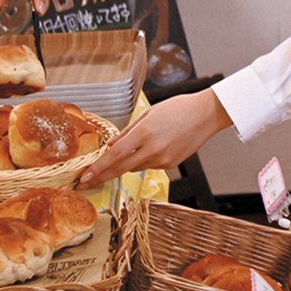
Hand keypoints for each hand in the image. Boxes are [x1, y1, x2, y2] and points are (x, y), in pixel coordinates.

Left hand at [77, 88, 231, 188]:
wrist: (206, 114)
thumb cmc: (179, 108)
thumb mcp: (149, 113)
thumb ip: (128, 131)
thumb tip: (110, 145)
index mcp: (145, 133)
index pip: (114, 155)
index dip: (97, 168)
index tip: (84, 177)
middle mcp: (153, 149)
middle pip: (120, 168)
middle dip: (101, 176)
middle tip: (84, 183)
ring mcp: (163, 159)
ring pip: (134, 167)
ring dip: (123, 165)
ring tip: (118, 158)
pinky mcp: (170, 164)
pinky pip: (148, 165)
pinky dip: (142, 160)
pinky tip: (148, 149)